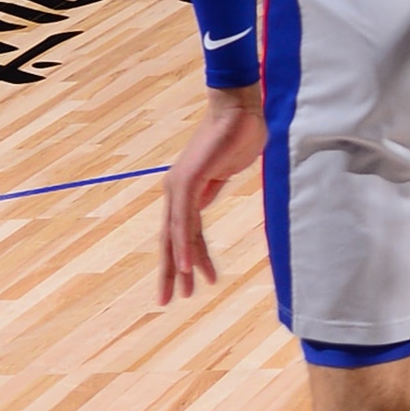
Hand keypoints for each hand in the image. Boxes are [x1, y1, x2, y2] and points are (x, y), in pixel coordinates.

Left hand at [158, 86, 263, 303]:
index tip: (192, 282)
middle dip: (171, 273)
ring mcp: (179, 187)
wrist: (241, 109)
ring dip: (179, 267)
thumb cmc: (240, 133)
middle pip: (170, 241)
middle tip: (168, 301)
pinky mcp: (188, 182)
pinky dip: (185, 247)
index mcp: (186, 191)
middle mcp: (176, 192)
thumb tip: (210, 194)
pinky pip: (184, 222)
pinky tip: (187, 267)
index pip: (182, 234)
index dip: (186, 259)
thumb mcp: (227, 169)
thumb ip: (215, 185)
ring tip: (183, 292)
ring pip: (175, 237)